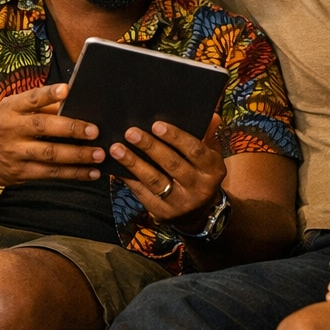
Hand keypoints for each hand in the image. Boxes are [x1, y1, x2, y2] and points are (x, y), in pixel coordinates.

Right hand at [0, 84, 104, 184]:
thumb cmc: (3, 124)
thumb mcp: (13, 108)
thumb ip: (40, 106)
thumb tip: (73, 102)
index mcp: (11, 108)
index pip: (31, 99)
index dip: (48, 94)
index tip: (67, 90)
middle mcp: (11, 130)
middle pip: (43, 127)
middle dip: (71, 129)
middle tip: (95, 131)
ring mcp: (14, 153)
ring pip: (49, 155)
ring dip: (77, 156)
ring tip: (99, 155)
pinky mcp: (19, 173)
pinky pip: (50, 174)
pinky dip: (73, 174)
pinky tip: (90, 172)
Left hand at [108, 116, 226, 226]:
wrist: (198, 214)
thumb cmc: (200, 175)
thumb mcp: (208, 157)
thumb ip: (207, 136)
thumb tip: (211, 115)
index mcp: (213, 170)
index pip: (195, 150)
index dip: (175, 137)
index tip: (156, 125)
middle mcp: (199, 188)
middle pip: (172, 164)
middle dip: (150, 147)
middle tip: (131, 133)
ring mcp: (181, 203)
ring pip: (154, 180)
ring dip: (134, 163)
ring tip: (117, 149)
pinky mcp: (163, 213)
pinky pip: (142, 194)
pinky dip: (129, 179)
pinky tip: (117, 167)